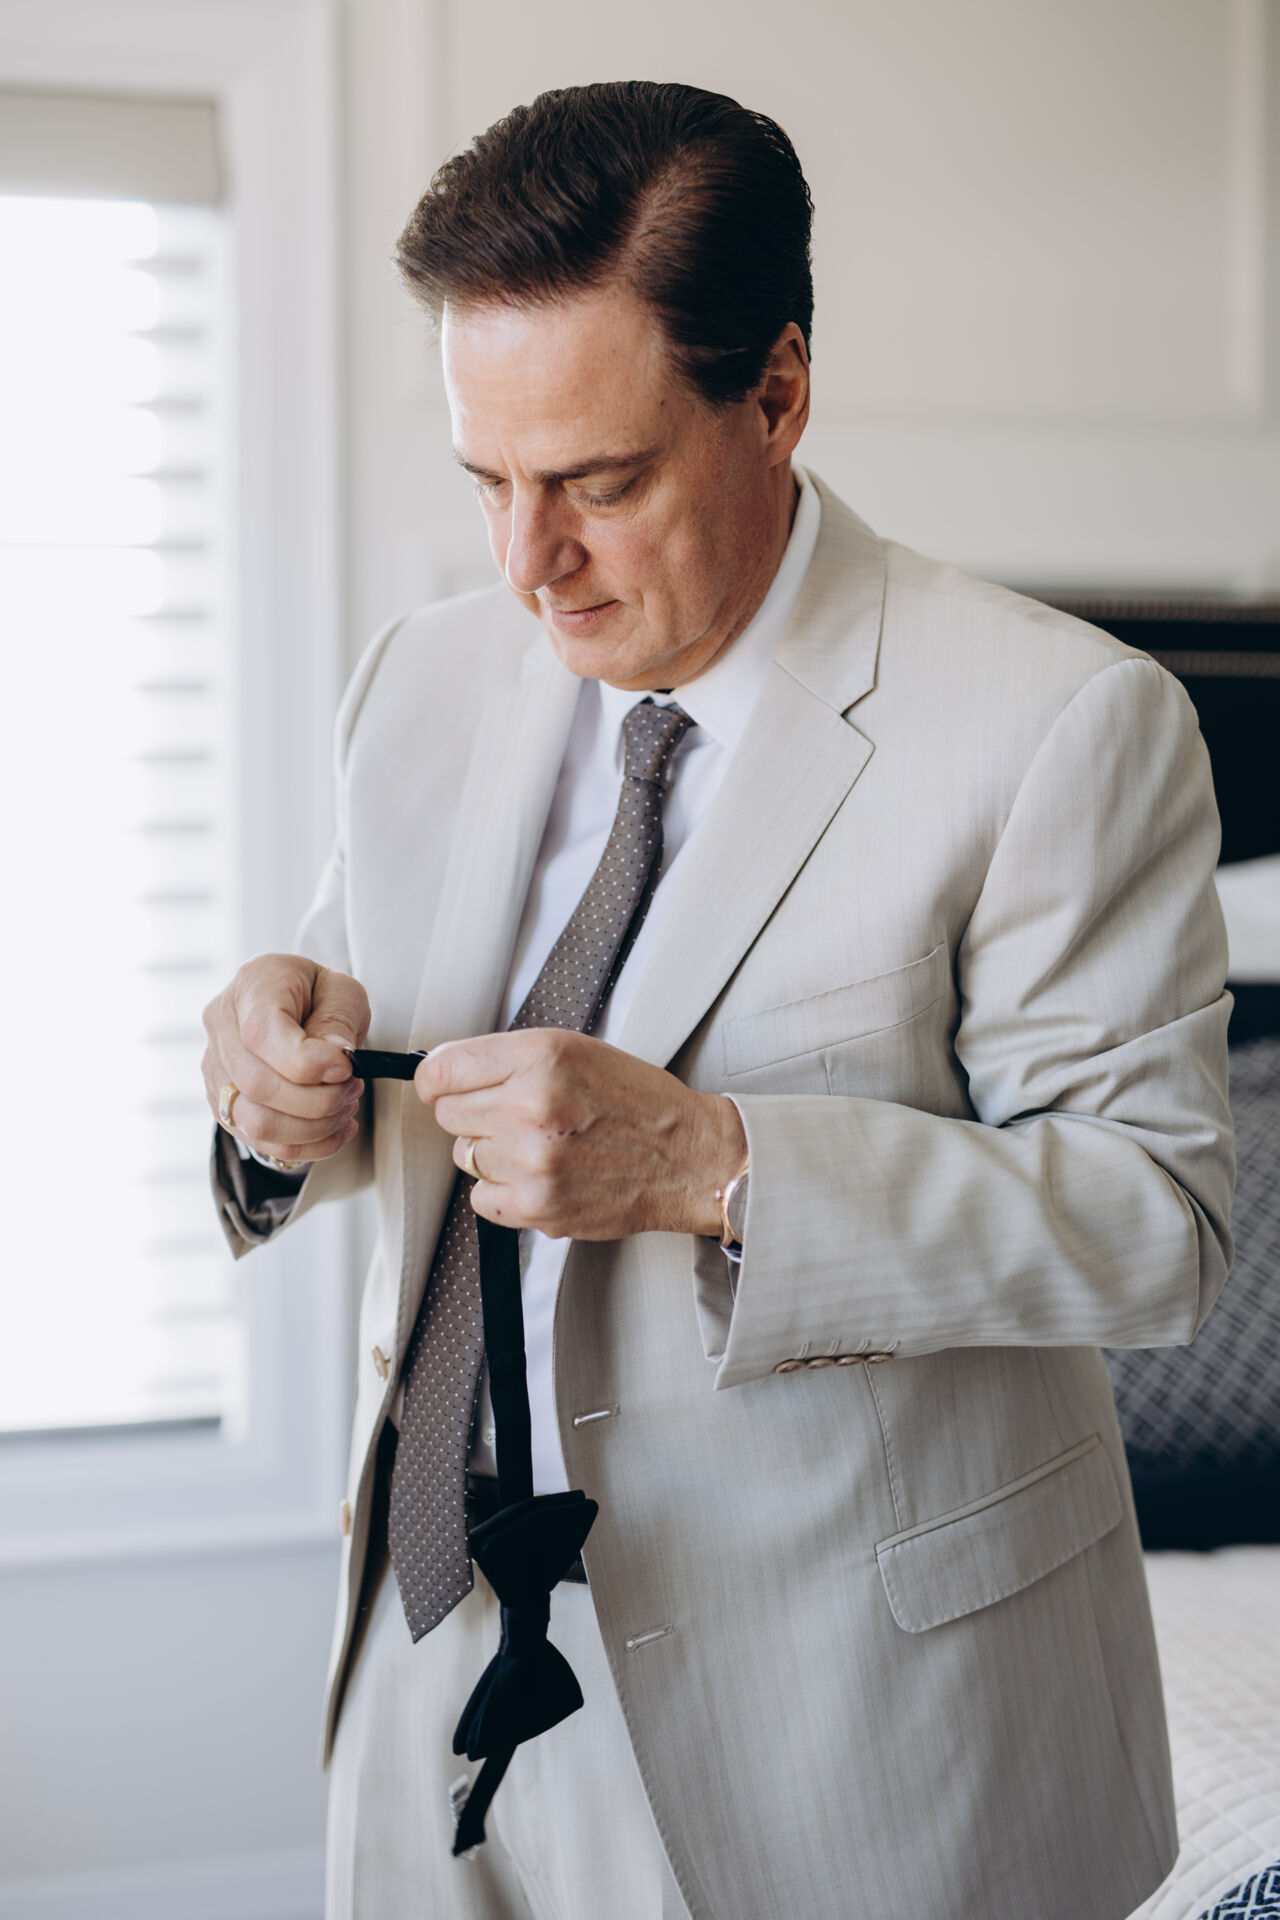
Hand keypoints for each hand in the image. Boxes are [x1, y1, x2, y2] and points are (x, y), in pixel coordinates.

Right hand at [202, 953, 370, 1163]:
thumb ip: (337, 1021)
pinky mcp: (224, 1104)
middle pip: (257, 1084)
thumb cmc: (319, 995)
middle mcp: (221, 1026)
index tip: (346, 1068)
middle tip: (353, 1089)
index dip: (307, 1062)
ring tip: (345, 1107)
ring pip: (255, 1122)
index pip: (261, 1033)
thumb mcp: (341, 992)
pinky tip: (336, 1129)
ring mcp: (216, 1068)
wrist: (297, 1005)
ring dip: (312, 1127)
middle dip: (317, 1100)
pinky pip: (262, 1142)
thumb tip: (336, 1058)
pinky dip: (307, 1145)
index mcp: (251, 985)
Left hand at [415, 1029, 747, 1239]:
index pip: (440, 1071)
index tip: (446, 1086)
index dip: (439, 1080)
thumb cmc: (639, 1103)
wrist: (689, 1159)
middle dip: (474, 1113)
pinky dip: (504, 1190)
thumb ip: (508, 1058)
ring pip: (465, 1157)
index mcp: (540, 1058)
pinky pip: (481, 1198)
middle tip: (516, 1115)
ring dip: (493, 1152)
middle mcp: (531, 1107)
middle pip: (448, 1115)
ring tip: (541, 1145)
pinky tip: (543, 1175)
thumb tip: (443, 1074)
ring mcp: (532, 1162)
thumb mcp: (576, 1051)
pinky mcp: (537, 1207)